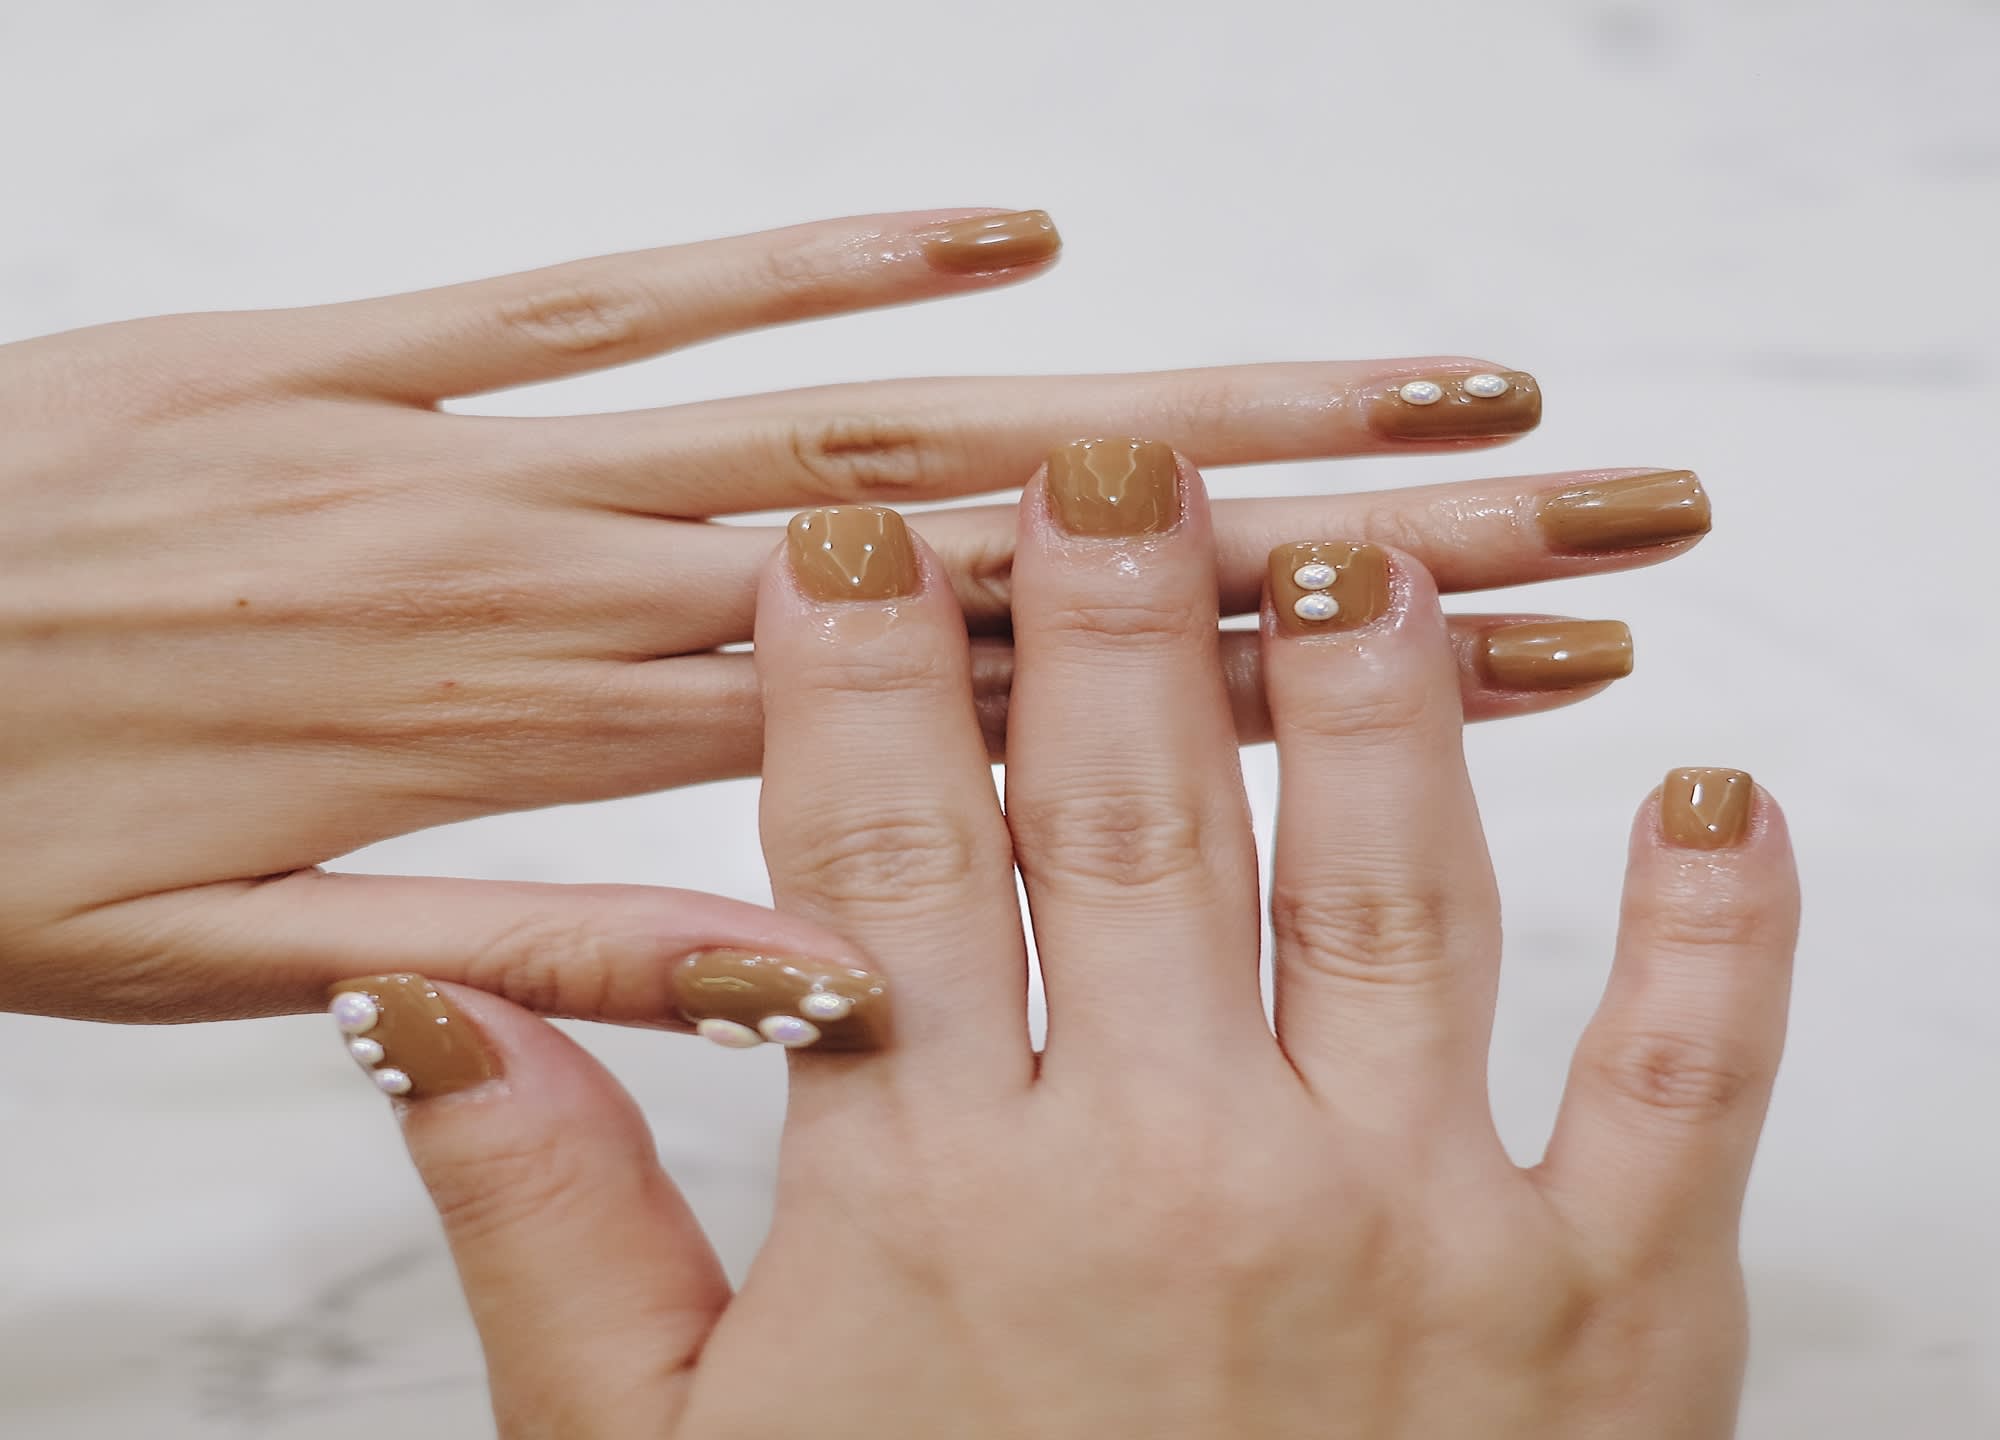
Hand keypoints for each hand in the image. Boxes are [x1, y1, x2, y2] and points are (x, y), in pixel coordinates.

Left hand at [2, 208, 1709, 1022]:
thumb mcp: (243, 973)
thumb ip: (536, 982)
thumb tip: (801, 997)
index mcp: (586, 757)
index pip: (1026, 737)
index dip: (1278, 701)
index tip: (1499, 655)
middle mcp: (599, 586)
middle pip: (1033, 560)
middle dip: (1321, 525)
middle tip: (1559, 475)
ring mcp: (502, 451)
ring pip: (888, 424)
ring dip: (1153, 404)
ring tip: (1383, 370)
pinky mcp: (390, 352)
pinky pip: (637, 291)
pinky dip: (821, 257)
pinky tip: (1011, 236)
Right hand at [341, 444, 1792, 1436]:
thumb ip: (554, 1232)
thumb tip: (434, 1006)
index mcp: (944, 1208)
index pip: (883, 854)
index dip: (859, 673)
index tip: (852, 534)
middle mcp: (1180, 1185)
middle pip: (1139, 822)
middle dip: (1115, 612)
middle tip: (1107, 450)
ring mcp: (1415, 1243)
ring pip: (1396, 895)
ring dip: (1379, 700)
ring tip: (1357, 546)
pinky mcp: (1602, 1329)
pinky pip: (1682, 1088)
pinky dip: (1719, 935)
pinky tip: (1719, 796)